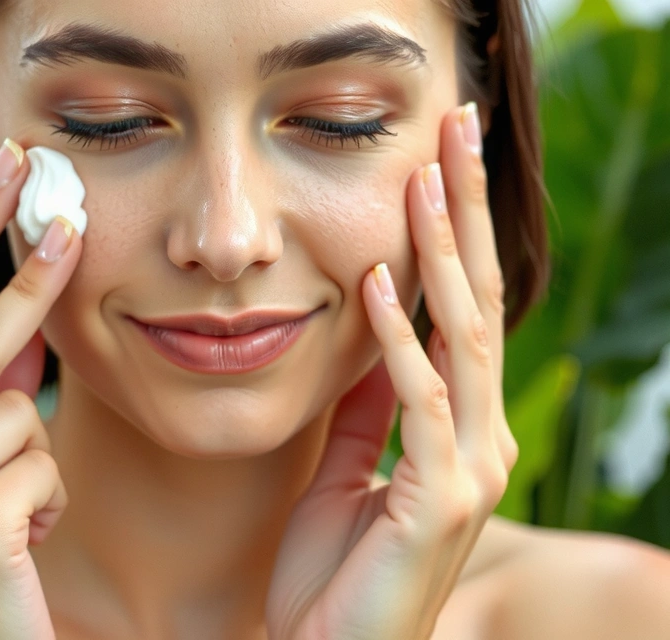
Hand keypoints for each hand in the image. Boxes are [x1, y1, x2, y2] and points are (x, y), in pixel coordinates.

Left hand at [266, 104, 518, 639]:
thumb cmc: (332, 575)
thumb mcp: (345, 473)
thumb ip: (366, 410)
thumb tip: (370, 334)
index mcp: (459, 430)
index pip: (463, 311)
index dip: (453, 234)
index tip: (437, 162)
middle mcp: (480, 440)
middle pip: (478, 303)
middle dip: (466, 214)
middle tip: (457, 130)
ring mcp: (468, 471)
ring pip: (465, 338)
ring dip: (441, 254)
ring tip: (425, 178)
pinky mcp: (438, 501)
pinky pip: (421, 403)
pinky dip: (402, 340)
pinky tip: (379, 283)